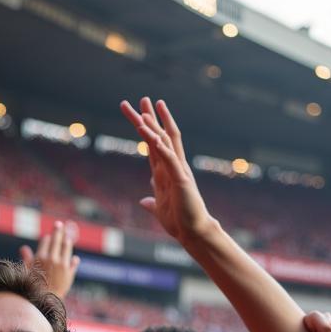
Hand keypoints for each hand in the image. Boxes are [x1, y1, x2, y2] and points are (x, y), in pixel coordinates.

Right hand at [20, 220, 79, 298]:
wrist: (44, 301)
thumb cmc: (33, 286)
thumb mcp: (28, 272)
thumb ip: (27, 258)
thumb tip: (23, 248)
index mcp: (40, 257)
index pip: (46, 241)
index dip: (47, 239)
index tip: (48, 237)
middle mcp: (52, 258)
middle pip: (56, 239)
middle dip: (58, 230)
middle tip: (60, 224)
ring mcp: (62, 264)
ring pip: (66, 246)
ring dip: (67, 240)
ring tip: (68, 238)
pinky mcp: (69, 272)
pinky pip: (73, 261)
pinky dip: (73, 259)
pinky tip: (74, 259)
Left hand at [119, 97, 215, 244]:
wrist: (193, 232)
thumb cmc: (180, 221)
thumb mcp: (158, 210)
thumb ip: (151, 203)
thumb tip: (143, 200)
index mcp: (166, 172)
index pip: (153, 145)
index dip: (145, 129)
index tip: (137, 113)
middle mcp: (173, 166)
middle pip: (160, 136)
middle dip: (150, 118)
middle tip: (141, 99)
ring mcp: (178, 171)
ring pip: (165, 143)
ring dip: (154, 127)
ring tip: (143, 111)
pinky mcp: (181, 180)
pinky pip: (169, 160)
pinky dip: (160, 148)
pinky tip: (151, 137)